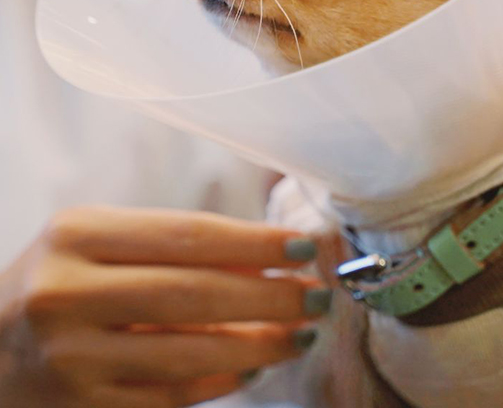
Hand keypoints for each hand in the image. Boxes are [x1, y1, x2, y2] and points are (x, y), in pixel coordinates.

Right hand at [0, 206, 328, 406]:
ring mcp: (71, 358)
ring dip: (259, 343)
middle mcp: (67, 292)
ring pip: (190, 353)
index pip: (188, 234)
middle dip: (269, 295)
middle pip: (194, 293)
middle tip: (317, 295)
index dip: (255, 241)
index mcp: (77, 234)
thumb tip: (267, 254)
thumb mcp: (104, 242)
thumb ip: (177, 245)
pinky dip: (223, 381)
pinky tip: (256, 365)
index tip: (303, 246)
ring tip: (301, 332)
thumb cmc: (63, 278)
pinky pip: (172, 396)